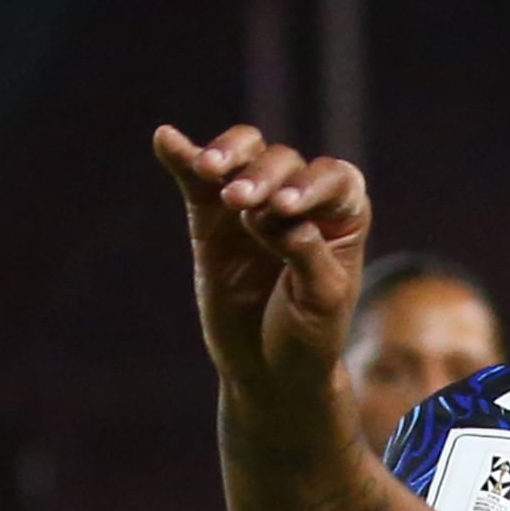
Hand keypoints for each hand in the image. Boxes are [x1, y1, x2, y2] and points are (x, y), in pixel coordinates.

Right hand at [152, 123, 370, 404]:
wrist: (270, 371)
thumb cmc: (310, 336)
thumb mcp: (320, 300)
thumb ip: (304, 251)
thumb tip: (271, 210)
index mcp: (343, 216)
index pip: (334, 179)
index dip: (311, 184)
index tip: (286, 208)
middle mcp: (301, 199)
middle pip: (283, 162)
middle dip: (263, 177)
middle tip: (241, 201)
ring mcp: (254, 203)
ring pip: (244, 156)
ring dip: (227, 156)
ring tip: (208, 171)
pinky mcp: (211, 216)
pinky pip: (197, 179)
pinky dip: (182, 156)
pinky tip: (166, 139)